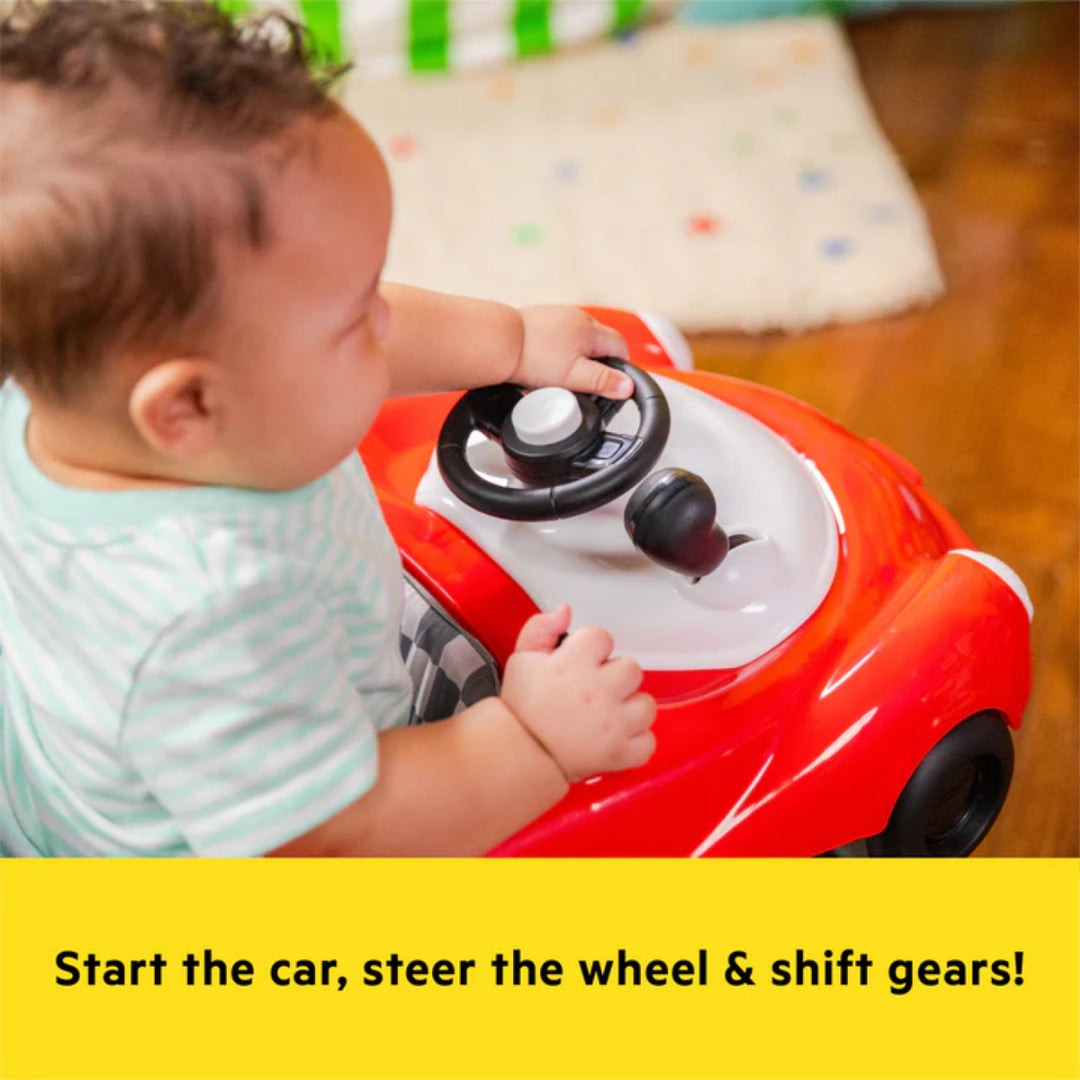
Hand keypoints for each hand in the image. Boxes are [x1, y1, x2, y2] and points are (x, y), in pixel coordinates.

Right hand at [500, 605, 657, 782]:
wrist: (519, 753)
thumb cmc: (522, 707)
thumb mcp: (521, 658)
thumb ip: (542, 627)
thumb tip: (566, 610)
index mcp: (574, 664)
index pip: (602, 637)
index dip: (591, 648)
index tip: (580, 662)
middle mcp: (599, 691)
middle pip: (632, 668)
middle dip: (615, 676)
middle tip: (595, 689)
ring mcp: (613, 724)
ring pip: (646, 704)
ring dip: (631, 708)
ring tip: (608, 714)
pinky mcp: (620, 753)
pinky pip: (648, 742)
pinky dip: (636, 741)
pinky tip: (616, 737)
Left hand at [512, 306, 632, 399]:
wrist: (498, 342)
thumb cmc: (533, 358)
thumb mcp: (574, 377)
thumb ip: (603, 381)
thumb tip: (627, 386)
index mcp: (591, 329)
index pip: (620, 347)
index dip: (620, 368)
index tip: (610, 383)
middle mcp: (577, 317)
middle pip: (599, 343)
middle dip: (595, 364)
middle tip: (581, 383)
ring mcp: (557, 315)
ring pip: (577, 340)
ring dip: (574, 357)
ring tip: (558, 375)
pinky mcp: (539, 319)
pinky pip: (557, 337)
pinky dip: (555, 351)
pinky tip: (542, 364)